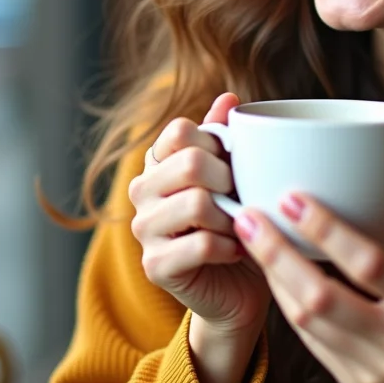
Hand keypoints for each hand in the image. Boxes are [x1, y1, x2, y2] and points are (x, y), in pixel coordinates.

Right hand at [128, 93, 270, 334]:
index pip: (180, 130)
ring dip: (230, 216)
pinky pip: (201, 244)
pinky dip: (230, 246)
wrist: (238, 285)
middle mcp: (141, 190)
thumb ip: (225, 138)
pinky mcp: (155, 265)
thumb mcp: (235, 175)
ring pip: (196, 203)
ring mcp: (143, 228)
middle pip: (190, 163)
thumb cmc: (237, 222)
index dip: (217, 144)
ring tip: (239, 225)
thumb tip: (229, 97)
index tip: (233, 165)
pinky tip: (236, 249)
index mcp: (158, 161)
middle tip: (242, 197)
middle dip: (229, 180)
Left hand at [233, 146, 383, 382]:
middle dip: (278, 255)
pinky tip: (273, 272)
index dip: (328, 231)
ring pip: (306, 322)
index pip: (369, 265)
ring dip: (273, 277)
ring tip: (251, 237)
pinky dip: (286, 303)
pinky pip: (309, 340)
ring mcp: (372, 368)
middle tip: (250, 216)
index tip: (293, 198)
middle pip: (322, 299)